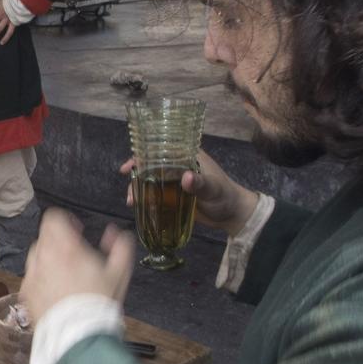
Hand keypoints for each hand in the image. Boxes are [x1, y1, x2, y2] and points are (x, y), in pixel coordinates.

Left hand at [20, 210, 134, 324]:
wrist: (79, 335)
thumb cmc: (99, 303)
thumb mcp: (119, 273)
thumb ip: (120, 247)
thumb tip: (115, 233)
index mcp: (66, 248)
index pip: (53, 218)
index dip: (66, 220)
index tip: (77, 231)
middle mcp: (44, 257)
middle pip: (45, 236)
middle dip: (59, 240)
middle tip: (74, 254)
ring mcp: (32, 275)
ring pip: (36, 255)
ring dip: (49, 257)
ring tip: (65, 274)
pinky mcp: (26, 292)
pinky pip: (31, 276)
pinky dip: (41, 277)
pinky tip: (56, 290)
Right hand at [119, 149, 257, 234]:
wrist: (232, 215)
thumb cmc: (225, 195)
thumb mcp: (214, 188)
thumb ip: (201, 183)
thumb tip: (186, 178)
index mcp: (187, 156)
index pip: (161, 149)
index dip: (143, 155)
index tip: (130, 166)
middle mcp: (178, 166)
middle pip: (150, 165)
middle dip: (136, 175)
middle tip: (130, 190)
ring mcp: (175, 181)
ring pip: (150, 180)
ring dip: (139, 189)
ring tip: (132, 202)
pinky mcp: (174, 196)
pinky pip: (155, 194)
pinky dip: (145, 199)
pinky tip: (139, 208)